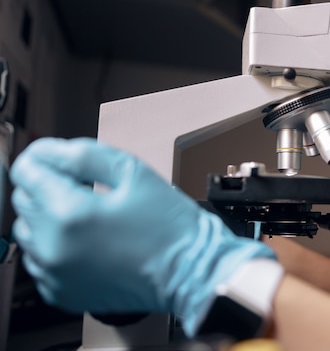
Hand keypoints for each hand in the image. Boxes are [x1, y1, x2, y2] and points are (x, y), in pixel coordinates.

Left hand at [10, 137, 276, 334]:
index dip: (44, 158)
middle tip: (85, 186)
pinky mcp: (61, 293)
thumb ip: (82, 154)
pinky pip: (40, 261)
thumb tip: (47, 151)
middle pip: (23, 200)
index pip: (26, 171)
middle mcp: (52, 248)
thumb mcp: (132, 172)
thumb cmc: (169, 225)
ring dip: (48, 217)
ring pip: (28, 232)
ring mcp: (54, 275)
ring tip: (88, 215)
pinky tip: (87, 241)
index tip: (62, 159)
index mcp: (68, 213)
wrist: (191, 273)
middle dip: (48, 186)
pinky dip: (55, 247)